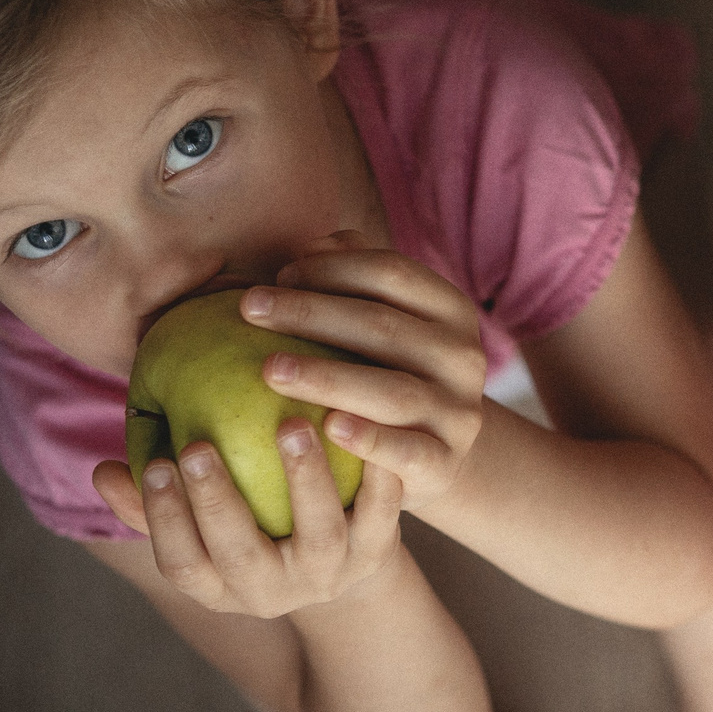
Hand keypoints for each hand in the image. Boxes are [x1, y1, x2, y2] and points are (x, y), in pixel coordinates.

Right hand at [90, 420, 406, 619]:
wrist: (342, 566)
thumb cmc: (249, 526)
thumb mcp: (201, 526)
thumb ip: (151, 502)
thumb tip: (103, 471)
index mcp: (219, 587)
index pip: (181, 564)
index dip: (164, 520)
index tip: (153, 464)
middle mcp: (271, 591)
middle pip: (240, 555)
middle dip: (217, 502)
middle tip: (198, 444)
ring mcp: (327, 575)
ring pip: (318, 535)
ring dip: (304, 479)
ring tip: (291, 424)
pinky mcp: (376, 554)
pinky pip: (381, 514)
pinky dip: (378, 477)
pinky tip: (360, 424)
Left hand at [239, 232, 488, 513]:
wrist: (434, 453)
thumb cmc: (389, 373)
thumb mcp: (386, 321)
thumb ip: (353, 278)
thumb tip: (310, 248)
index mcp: (450, 310)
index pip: (391, 272)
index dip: (331, 267)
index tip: (277, 275)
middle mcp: (463, 357)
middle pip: (383, 326)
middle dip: (310, 313)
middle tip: (249, 308)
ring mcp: (457, 412)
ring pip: (391, 391)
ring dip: (327, 377)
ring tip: (269, 370)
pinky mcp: (444, 463)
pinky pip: (406, 452)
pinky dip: (370, 440)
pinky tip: (328, 429)